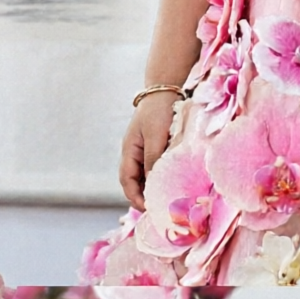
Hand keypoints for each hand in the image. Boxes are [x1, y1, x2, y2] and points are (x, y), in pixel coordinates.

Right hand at [120, 93, 180, 209]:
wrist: (165, 89)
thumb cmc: (159, 111)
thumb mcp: (156, 136)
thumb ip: (153, 159)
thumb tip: (153, 183)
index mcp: (129, 151)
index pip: (127, 181)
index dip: (135, 197)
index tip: (148, 208)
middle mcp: (134, 153)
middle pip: (134, 182)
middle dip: (144, 196)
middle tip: (159, 209)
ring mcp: (144, 150)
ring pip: (145, 176)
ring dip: (153, 187)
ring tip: (167, 199)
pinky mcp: (155, 147)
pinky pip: (154, 167)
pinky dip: (160, 177)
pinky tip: (172, 182)